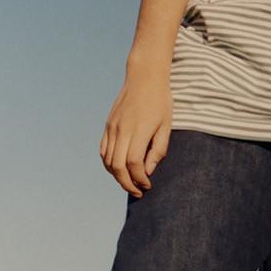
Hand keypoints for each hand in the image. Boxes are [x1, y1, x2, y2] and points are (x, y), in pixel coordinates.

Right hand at [100, 73, 172, 197]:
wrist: (144, 77)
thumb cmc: (160, 102)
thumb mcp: (166, 126)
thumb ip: (158, 150)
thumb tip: (148, 171)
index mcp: (139, 130)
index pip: (134, 163)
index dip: (140, 179)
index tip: (148, 186)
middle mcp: (122, 130)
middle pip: (117, 166)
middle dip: (127, 184)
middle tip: (138, 192)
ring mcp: (112, 127)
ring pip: (107, 160)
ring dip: (117, 176)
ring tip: (130, 183)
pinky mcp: (108, 125)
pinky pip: (103, 150)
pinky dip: (109, 164)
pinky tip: (119, 170)